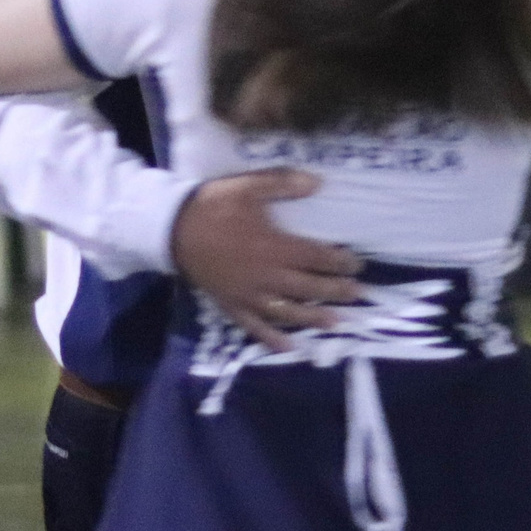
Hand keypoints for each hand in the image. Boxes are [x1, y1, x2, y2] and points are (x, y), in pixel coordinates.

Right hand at [171, 169, 363, 350]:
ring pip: (287, 312)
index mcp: (274, 247)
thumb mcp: (248, 185)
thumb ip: (283, 183)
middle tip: (358, 295)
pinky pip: (254, 327)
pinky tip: (289, 347)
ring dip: (314, 318)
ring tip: (336, 323)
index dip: (340, 263)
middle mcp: (266, 276)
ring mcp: (248, 295)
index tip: (358, 266)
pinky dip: (272, 339)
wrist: (172, 229)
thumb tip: (319, 183)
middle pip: (308, 288)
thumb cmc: (213, 206)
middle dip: (336, 292)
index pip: (316, 258)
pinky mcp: (231, 305)